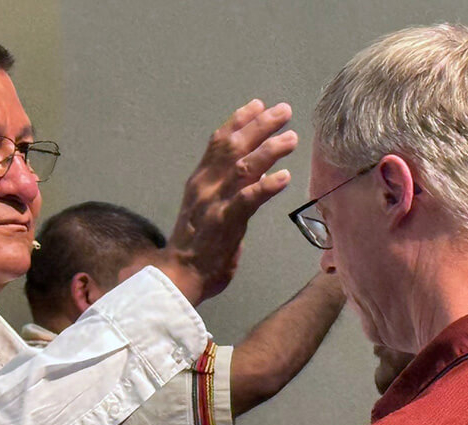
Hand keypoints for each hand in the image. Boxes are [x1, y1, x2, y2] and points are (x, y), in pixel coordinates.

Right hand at [157, 100, 296, 304]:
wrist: (177, 276)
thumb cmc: (194, 248)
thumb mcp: (206, 210)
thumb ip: (226, 192)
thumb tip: (253, 178)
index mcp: (199, 181)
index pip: (218, 143)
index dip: (238, 121)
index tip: (257, 105)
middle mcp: (205, 186)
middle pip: (233, 146)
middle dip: (260, 125)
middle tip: (283, 111)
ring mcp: (215, 203)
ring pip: (243, 167)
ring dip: (269, 149)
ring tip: (291, 138)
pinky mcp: (225, 223)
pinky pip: (248, 200)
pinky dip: (267, 186)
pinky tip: (285, 176)